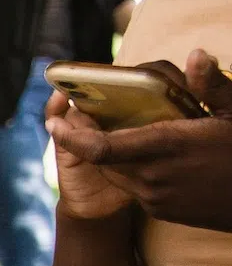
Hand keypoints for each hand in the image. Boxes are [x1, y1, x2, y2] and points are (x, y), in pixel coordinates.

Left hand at [53, 51, 231, 232]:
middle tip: (84, 114)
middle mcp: (153, 176)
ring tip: (113, 130)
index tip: (53, 121)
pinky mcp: (160, 211)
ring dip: (109, 153)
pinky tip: (144, 153)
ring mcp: (155, 198)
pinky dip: (129, 169)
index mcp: (168, 146)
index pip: (103, 148)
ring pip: (115, 173)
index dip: (71, 137)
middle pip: (102, 158)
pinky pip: (132, 187)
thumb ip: (212, 86)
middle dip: (88, 138)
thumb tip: (196, 55)